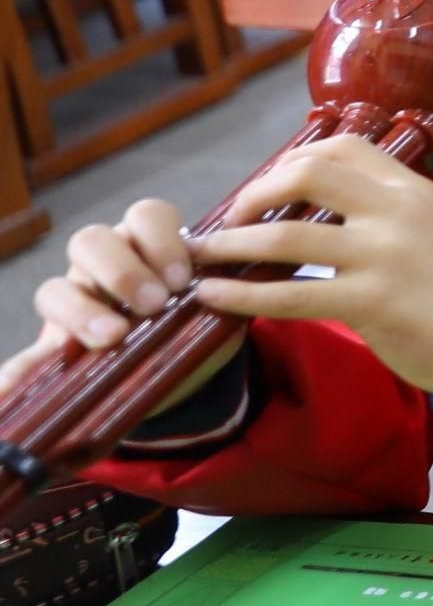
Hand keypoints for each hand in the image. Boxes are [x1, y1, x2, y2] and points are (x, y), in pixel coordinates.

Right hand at [15, 197, 240, 416]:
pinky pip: (24, 360)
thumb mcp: (218, 313)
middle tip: (154, 304)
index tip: (184, 277)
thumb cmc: (199, 327)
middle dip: (121, 270)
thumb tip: (238, 288)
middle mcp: (103, 267)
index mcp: (145, 247)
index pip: (145, 215)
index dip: (161, 240)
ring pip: (54, 288)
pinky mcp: (54, 351)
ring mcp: (74, 306)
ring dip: (81, 310)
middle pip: (90, 241)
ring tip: (114, 336)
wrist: (185, 375)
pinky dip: (17, 373)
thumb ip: (226, 301)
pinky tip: (9, 389)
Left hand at [185, 139, 432, 396]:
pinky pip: (291, 294)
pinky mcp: (371, 301)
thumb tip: (309, 199)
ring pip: (287, 237)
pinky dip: (242, 294)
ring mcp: (385, 255)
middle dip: (253, 195)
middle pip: (307, 175)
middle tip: (229, 219)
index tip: (266, 187)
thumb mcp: (427, 226)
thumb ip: (379, 207)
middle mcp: (397, 211)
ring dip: (231, 244)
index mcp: (410, 188)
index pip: (342, 147)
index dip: (290, 161)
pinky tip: (213, 296)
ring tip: (200, 257)